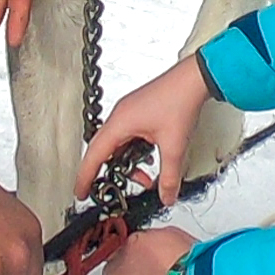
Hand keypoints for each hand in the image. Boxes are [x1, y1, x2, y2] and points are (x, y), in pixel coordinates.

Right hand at [74, 54, 214, 208]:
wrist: (193, 79)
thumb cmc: (179, 99)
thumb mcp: (174, 146)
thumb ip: (169, 176)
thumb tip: (166, 195)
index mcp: (120, 122)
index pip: (95, 155)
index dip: (85, 176)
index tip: (80, 191)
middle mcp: (120, 116)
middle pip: (102, 150)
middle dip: (104, 172)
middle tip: (100, 189)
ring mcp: (128, 112)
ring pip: (117, 145)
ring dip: (127, 163)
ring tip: (144, 178)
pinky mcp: (138, 112)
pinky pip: (127, 137)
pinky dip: (134, 152)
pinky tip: (149, 159)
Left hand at [106, 226, 191, 274]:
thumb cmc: (189, 260)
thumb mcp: (170, 235)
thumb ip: (152, 239)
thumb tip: (150, 242)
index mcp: (132, 244)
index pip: (117, 248)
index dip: (127, 254)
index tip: (134, 256)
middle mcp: (123, 267)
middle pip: (111, 272)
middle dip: (123, 272)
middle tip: (140, 273)